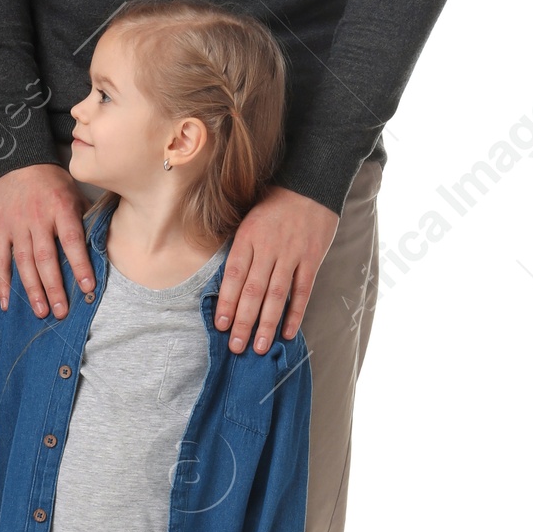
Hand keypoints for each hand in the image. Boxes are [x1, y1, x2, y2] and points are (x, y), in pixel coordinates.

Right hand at [0, 163, 94, 318]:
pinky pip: (0, 259)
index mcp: (60, 209)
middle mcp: (37, 219)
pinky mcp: (0, 229)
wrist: (19, 161)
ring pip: (23, 262)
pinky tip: (8, 302)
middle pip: (45, 257)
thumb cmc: (53, 181)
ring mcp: (16, 225)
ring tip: (41, 311)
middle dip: (54, 287)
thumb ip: (85, 219)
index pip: (72, 240)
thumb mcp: (74, 193)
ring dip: (32, 289)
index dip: (80, 264)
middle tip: (61, 311)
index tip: (88, 287)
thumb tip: (101, 247)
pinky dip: (2, 282)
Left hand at [216, 186, 338, 353]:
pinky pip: (303, 290)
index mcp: (248, 238)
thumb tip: (227, 285)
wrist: (309, 184)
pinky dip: (295, 312)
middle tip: (236, 347)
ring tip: (259, 346)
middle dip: (243, 321)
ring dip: (267, 323)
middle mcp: (268, 248)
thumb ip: (240, 250)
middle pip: (253, 291)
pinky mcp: (312, 258)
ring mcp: (292, 254)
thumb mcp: (248, 220)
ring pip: (277, 295)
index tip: (220, 325)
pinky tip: (288, 332)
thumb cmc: (273, 204)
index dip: (226, 302)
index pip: (233, 276)